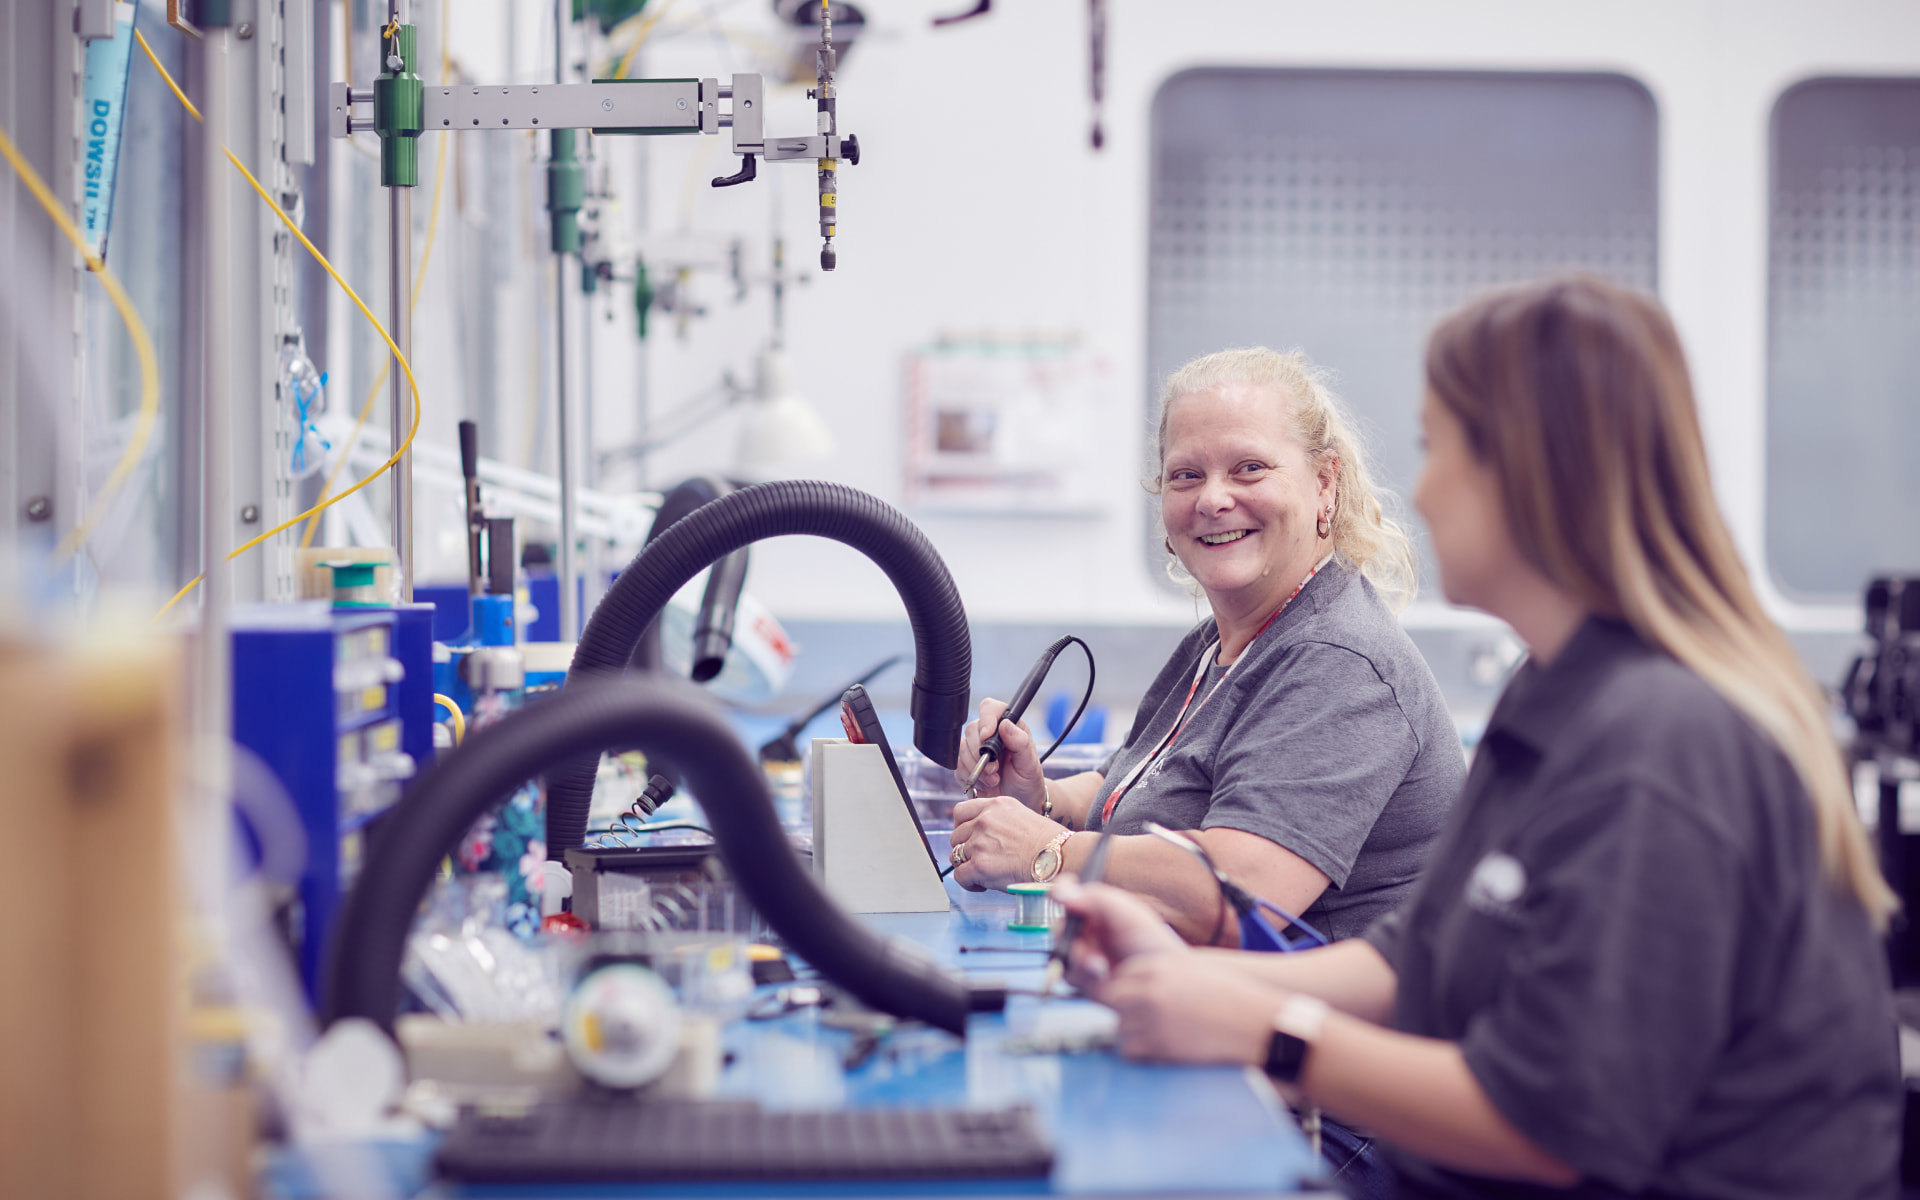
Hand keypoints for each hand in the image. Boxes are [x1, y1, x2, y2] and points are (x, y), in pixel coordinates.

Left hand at [949, 794, 1063, 890]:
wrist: (1058, 859)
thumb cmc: (1048, 843)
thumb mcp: (1021, 816)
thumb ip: (999, 820)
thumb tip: (986, 835)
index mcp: (995, 806)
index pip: (961, 812)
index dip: (962, 827)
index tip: (967, 837)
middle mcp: (984, 821)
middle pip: (955, 836)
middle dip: (965, 849)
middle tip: (979, 859)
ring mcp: (979, 843)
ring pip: (955, 856)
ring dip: (967, 866)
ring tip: (983, 873)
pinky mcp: (979, 866)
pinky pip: (960, 876)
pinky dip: (969, 883)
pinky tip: (983, 884)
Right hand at [955, 698, 1046, 807]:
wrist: (1020, 800)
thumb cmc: (1028, 779)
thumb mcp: (1029, 763)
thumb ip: (1020, 742)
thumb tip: (1005, 725)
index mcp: (1008, 726)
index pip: (990, 708)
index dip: (986, 719)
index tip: (987, 736)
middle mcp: (989, 734)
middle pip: (972, 729)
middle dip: (980, 753)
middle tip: (995, 769)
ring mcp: (975, 749)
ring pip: (962, 749)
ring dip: (976, 768)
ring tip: (993, 779)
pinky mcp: (965, 765)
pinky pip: (957, 766)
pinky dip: (970, 778)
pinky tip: (985, 784)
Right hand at [1051, 879, 1186, 986]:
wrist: (1161, 980)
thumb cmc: (1149, 943)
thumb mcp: (1123, 910)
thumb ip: (1092, 897)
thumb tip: (1058, 892)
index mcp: (1100, 911)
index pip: (1073, 896)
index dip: (1063, 891)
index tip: (1058, 893)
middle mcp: (1091, 932)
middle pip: (1062, 924)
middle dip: (1068, 930)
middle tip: (1080, 934)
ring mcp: (1087, 955)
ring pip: (1062, 949)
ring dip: (1077, 954)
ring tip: (1099, 962)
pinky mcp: (1085, 980)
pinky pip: (1067, 972)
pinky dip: (1080, 972)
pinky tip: (1100, 972)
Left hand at [1096, 953, 1286, 1065]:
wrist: (1255, 1023)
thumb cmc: (1231, 997)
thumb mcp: (1192, 972)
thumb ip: (1159, 975)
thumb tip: (1133, 988)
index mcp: (1156, 965)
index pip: (1116, 975)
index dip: (1121, 990)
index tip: (1128, 1002)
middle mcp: (1147, 987)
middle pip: (1107, 998)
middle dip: (1117, 1010)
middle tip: (1138, 1022)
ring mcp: (1149, 1016)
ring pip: (1117, 1027)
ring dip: (1132, 1035)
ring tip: (1159, 1038)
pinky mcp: (1156, 1044)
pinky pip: (1130, 1051)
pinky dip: (1141, 1054)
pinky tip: (1163, 1051)